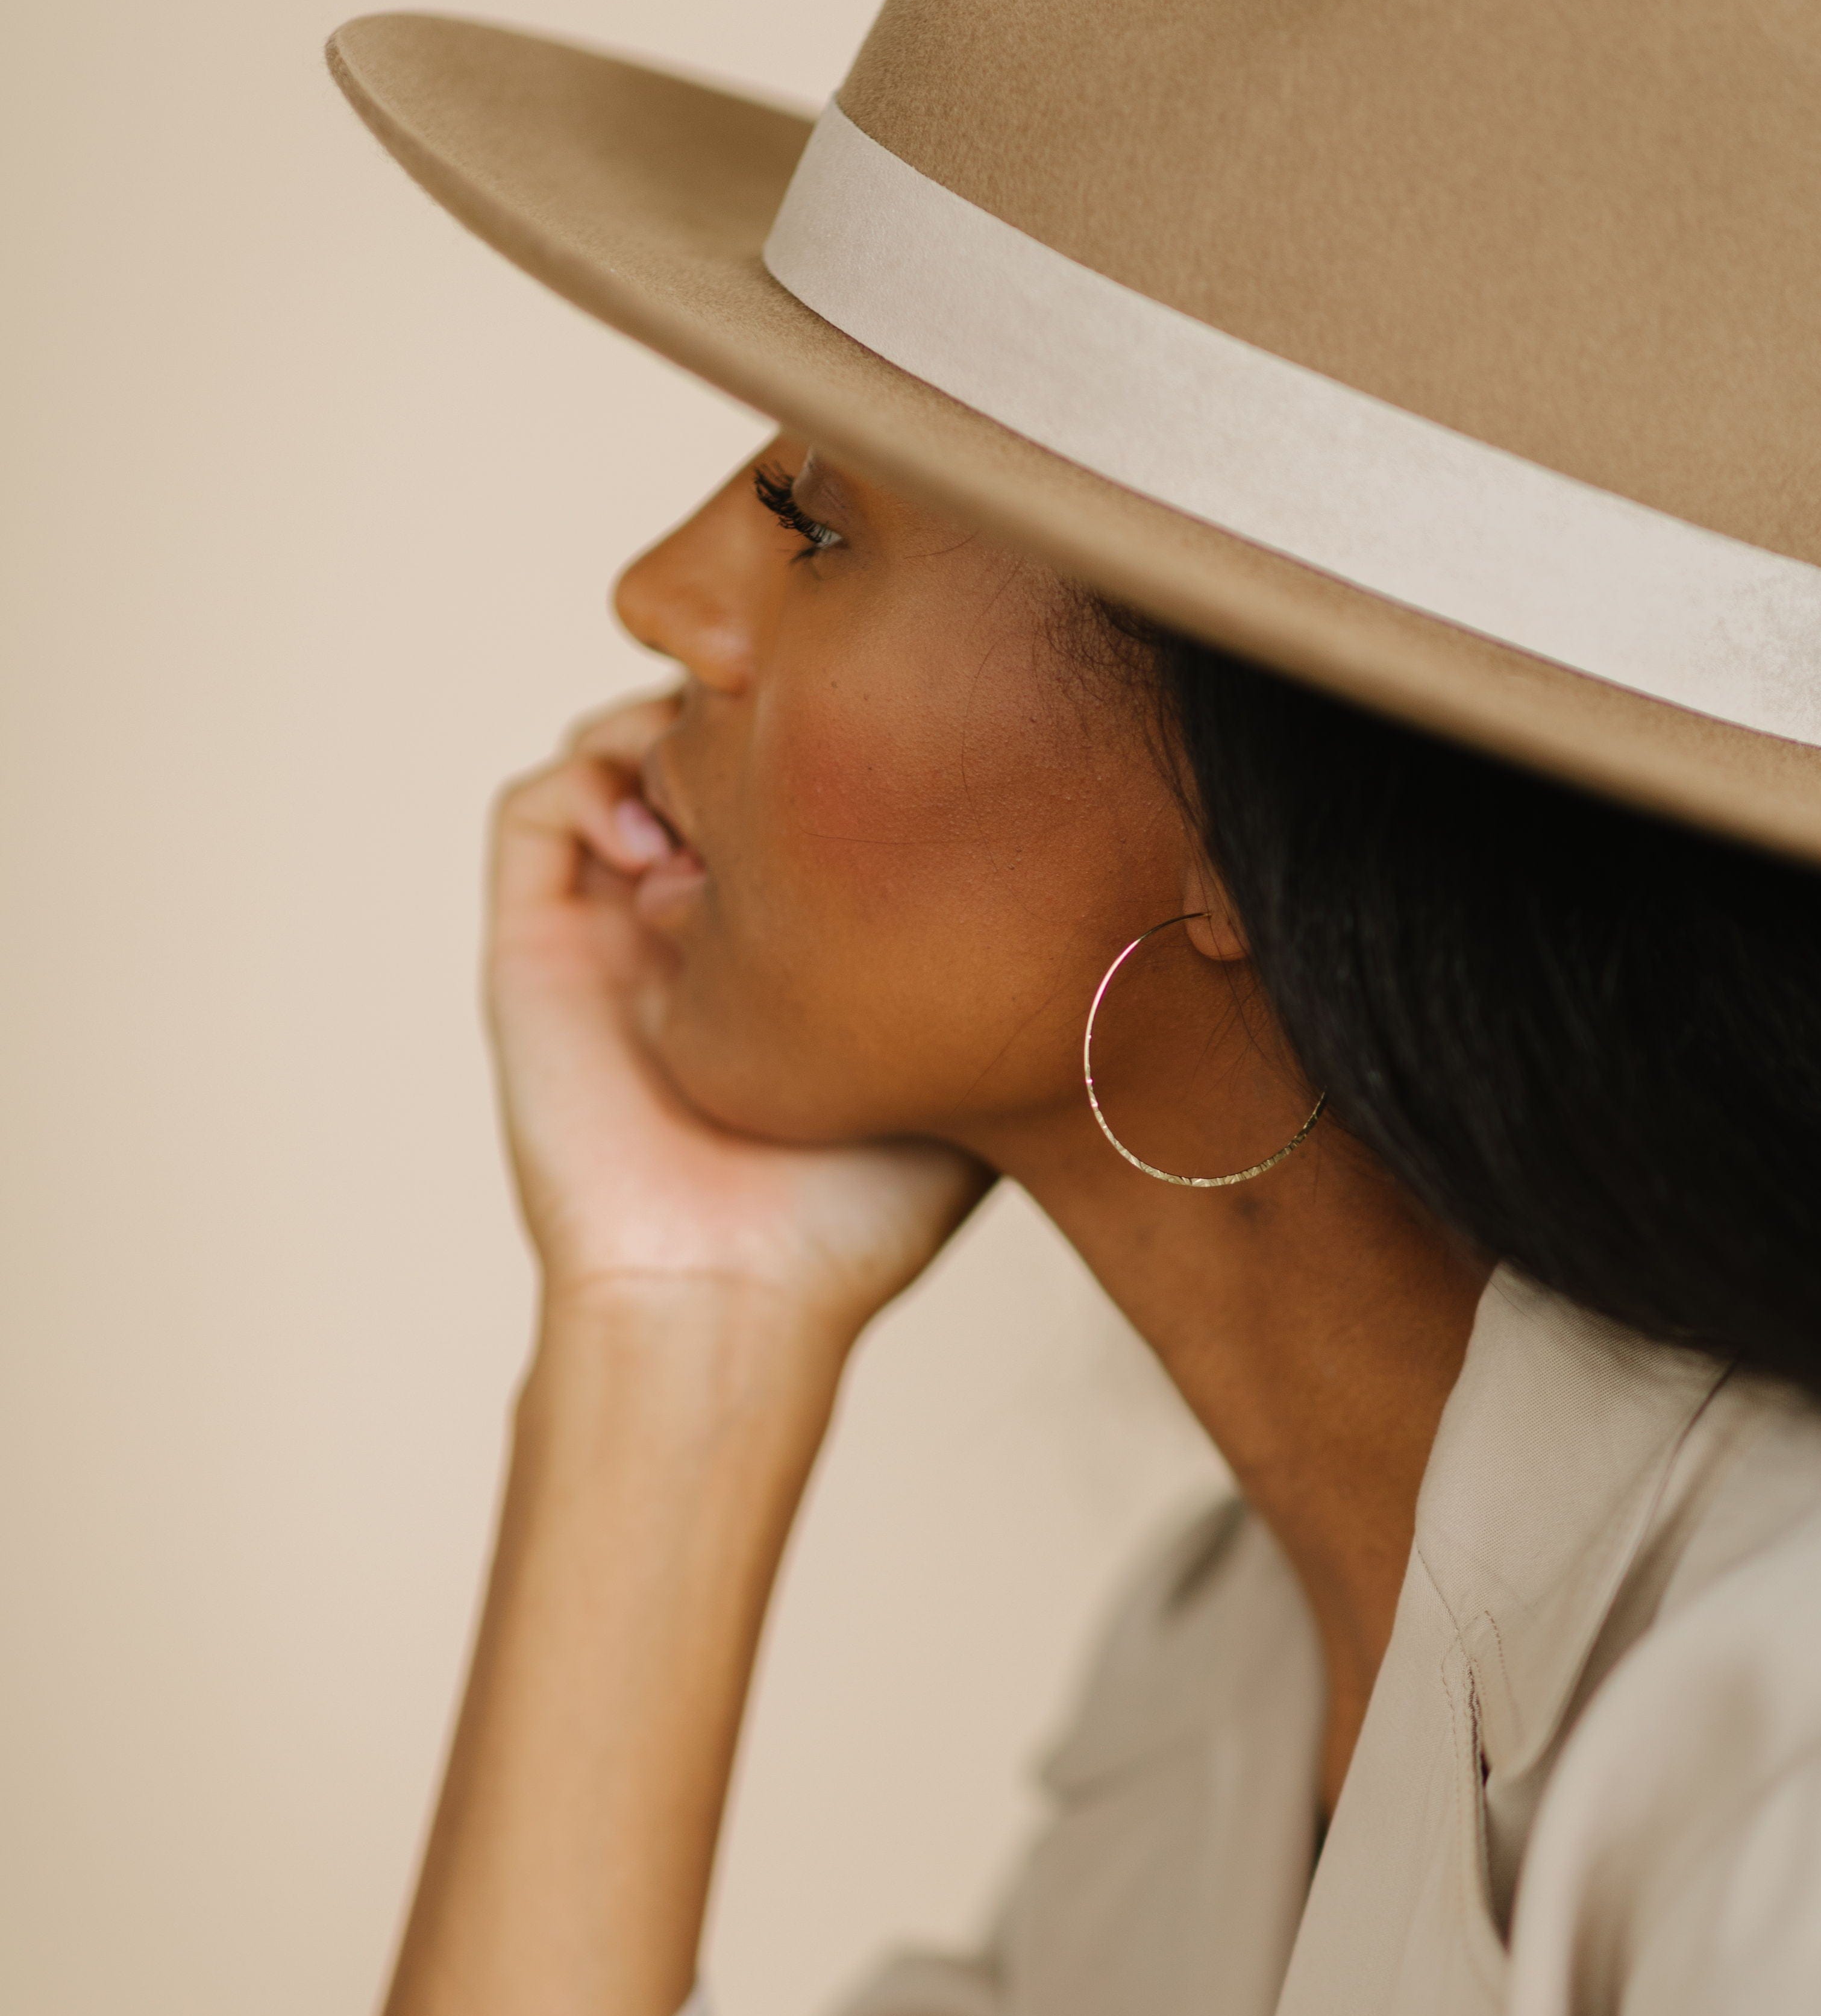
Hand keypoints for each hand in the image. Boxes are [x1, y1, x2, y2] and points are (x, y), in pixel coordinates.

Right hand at [483, 687, 989, 1331]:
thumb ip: (994, 982)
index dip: (828, 745)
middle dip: (747, 715)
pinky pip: (534, 806)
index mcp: (775, 943)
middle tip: (804, 745)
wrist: (735, 1300)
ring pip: (612, 751)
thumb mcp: (961, 1078)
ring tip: (728, 793)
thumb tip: (1092, 889)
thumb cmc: (850, 1221)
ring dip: (668, 735)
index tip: (889, 758)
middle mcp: (688, 922)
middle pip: (699, 744)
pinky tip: (664, 847)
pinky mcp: (535, 947)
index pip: (787, 784)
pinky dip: (591, 780)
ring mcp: (608, 928)